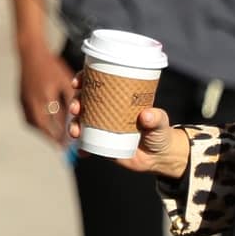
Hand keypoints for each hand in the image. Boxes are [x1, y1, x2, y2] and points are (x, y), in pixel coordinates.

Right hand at [18, 39, 74, 144]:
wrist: (30, 53)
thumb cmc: (53, 66)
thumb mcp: (66, 81)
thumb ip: (70, 100)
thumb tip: (76, 119)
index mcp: (46, 97)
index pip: (56, 123)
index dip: (64, 135)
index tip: (71, 144)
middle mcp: (33, 102)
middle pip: (44, 127)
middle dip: (54, 139)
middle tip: (62, 148)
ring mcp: (24, 101)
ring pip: (35, 124)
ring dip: (44, 133)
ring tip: (54, 140)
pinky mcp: (20, 99)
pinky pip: (29, 118)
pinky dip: (37, 125)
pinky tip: (45, 128)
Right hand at [67, 87, 191, 178]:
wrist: (159, 157)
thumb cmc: (160, 132)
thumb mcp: (161, 122)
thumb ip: (157, 118)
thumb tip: (147, 115)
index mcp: (118, 98)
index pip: (97, 82)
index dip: (84, 79)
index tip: (78, 82)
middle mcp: (107, 110)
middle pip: (84, 100)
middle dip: (75, 102)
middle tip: (76, 108)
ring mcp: (102, 127)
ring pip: (81, 122)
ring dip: (73, 125)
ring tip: (76, 132)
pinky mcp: (102, 144)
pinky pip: (87, 145)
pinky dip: (82, 148)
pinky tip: (82, 152)